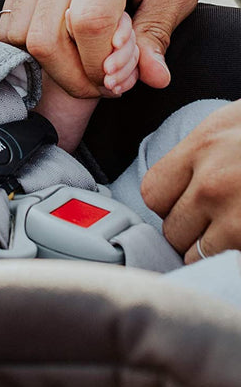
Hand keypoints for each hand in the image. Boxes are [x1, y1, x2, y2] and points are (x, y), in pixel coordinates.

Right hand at [0, 0, 202, 96]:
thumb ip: (158, 35)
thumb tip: (152, 79)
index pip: (87, 24)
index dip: (100, 63)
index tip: (119, 78)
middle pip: (45, 38)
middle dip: (72, 76)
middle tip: (101, 84)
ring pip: (19, 35)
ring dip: (49, 65)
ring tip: (81, 64)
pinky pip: (10, 22)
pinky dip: (31, 46)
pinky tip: (64, 45)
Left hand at [141, 99, 240, 261]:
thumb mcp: (233, 124)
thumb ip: (200, 153)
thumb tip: (178, 184)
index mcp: (203, 148)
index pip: (154, 194)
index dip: (169, 205)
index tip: (186, 204)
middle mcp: (215, 184)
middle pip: (173, 230)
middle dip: (191, 231)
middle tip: (216, 223)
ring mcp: (239, 218)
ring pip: (198, 255)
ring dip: (212, 250)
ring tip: (233, 231)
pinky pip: (227, 262)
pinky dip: (231, 259)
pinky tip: (238, 243)